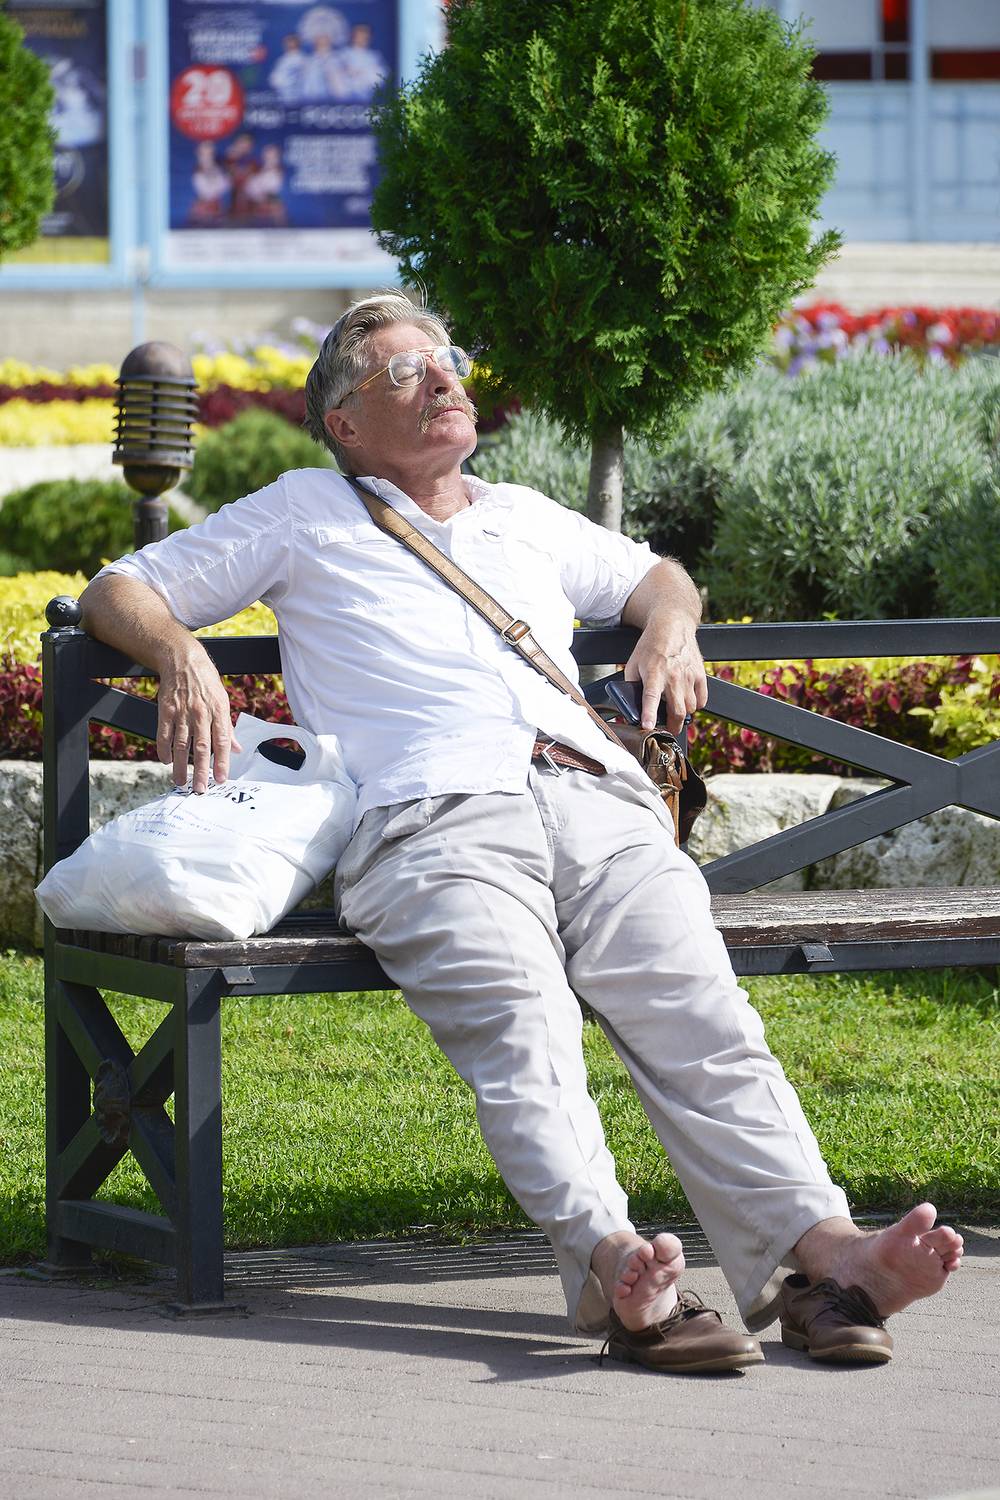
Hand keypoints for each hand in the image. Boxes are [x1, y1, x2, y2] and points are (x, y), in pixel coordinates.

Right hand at [155, 645, 240, 794]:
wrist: (183, 660)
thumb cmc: (206, 682)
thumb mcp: (223, 700)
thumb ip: (227, 727)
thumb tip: (237, 749)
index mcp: (219, 711)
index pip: (222, 742)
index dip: (222, 762)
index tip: (221, 779)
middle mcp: (201, 713)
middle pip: (202, 747)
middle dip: (201, 771)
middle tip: (200, 789)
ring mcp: (182, 712)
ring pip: (182, 744)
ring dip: (181, 766)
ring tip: (181, 782)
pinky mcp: (165, 710)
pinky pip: (164, 734)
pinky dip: (164, 749)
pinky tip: (167, 761)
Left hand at [623, 610, 707, 734]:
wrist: (672, 626)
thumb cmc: (651, 646)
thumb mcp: (633, 665)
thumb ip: (631, 687)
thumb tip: (628, 709)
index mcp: (654, 673)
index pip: (651, 697)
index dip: (649, 714)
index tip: (648, 727)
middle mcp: (673, 676)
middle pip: (678, 711)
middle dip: (673, 727)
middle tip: (668, 730)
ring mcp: (689, 675)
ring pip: (691, 708)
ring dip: (683, 714)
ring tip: (675, 711)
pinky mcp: (701, 674)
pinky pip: (702, 700)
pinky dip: (696, 706)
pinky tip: (687, 701)